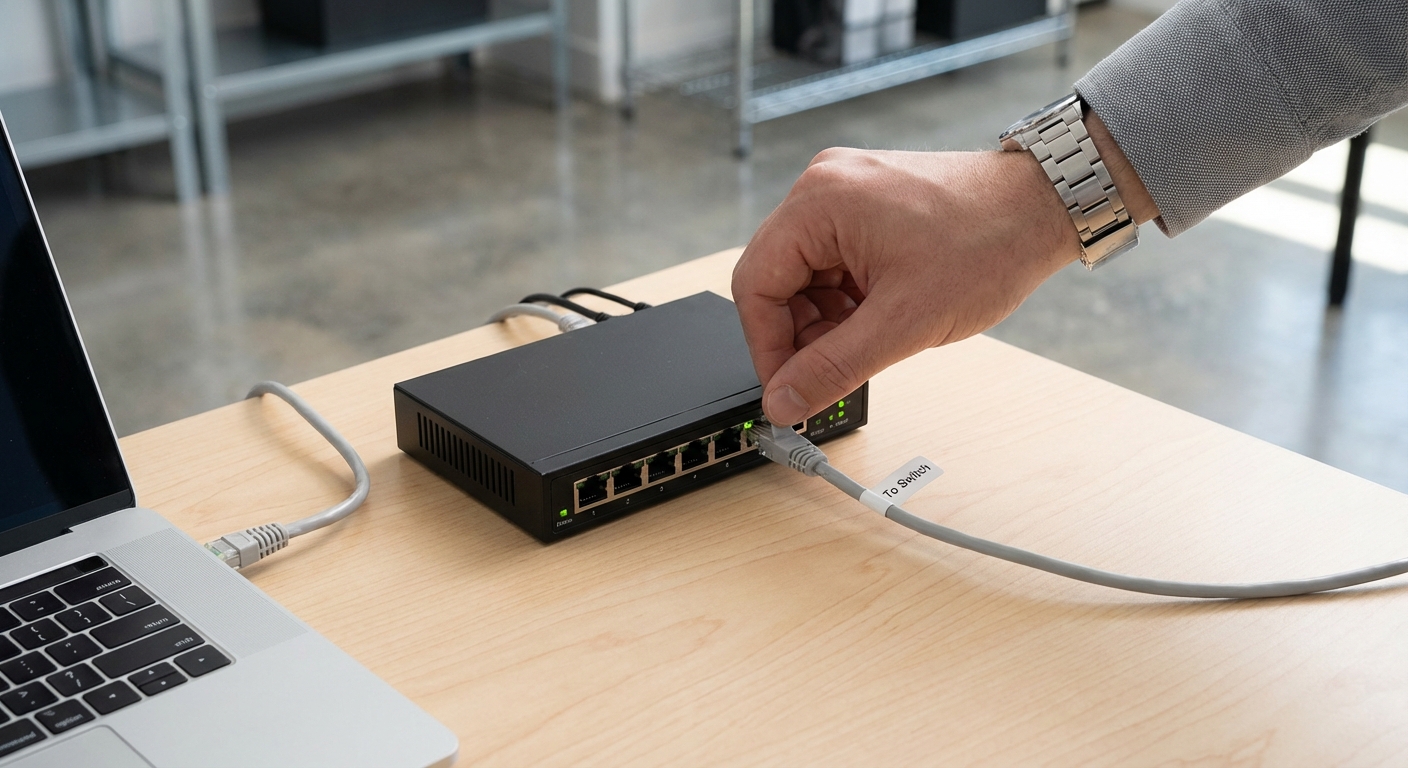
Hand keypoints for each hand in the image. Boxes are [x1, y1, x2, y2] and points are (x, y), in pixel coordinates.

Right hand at [732, 147, 1082, 425]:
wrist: (1043, 208)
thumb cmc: (989, 243)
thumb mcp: (904, 323)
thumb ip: (833, 368)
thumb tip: (785, 401)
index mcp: (819, 202)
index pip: (756, 285)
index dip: (767, 348)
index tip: (787, 390)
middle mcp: (822, 187)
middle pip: (775, 279)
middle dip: (797, 336)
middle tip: (825, 376)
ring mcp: (843, 192)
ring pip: (803, 276)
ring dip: (823, 322)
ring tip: (867, 344)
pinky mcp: (864, 204)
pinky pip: (830, 263)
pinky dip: (844, 302)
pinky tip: (876, 319)